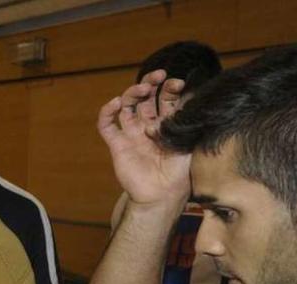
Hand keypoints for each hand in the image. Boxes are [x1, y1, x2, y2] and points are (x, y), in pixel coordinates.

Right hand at [97, 70, 190, 206]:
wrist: (162, 193)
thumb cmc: (180, 171)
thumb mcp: (189, 142)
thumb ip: (186, 121)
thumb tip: (189, 98)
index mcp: (166, 124)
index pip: (166, 98)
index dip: (169, 88)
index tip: (177, 84)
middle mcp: (147, 125)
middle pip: (145, 97)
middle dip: (150, 83)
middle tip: (158, 76)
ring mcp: (131, 134)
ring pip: (126, 106)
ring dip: (132, 93)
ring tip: (141, 89)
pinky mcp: (117, 144)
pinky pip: (106, 126)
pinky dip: (107, 112)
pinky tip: (115, 104)